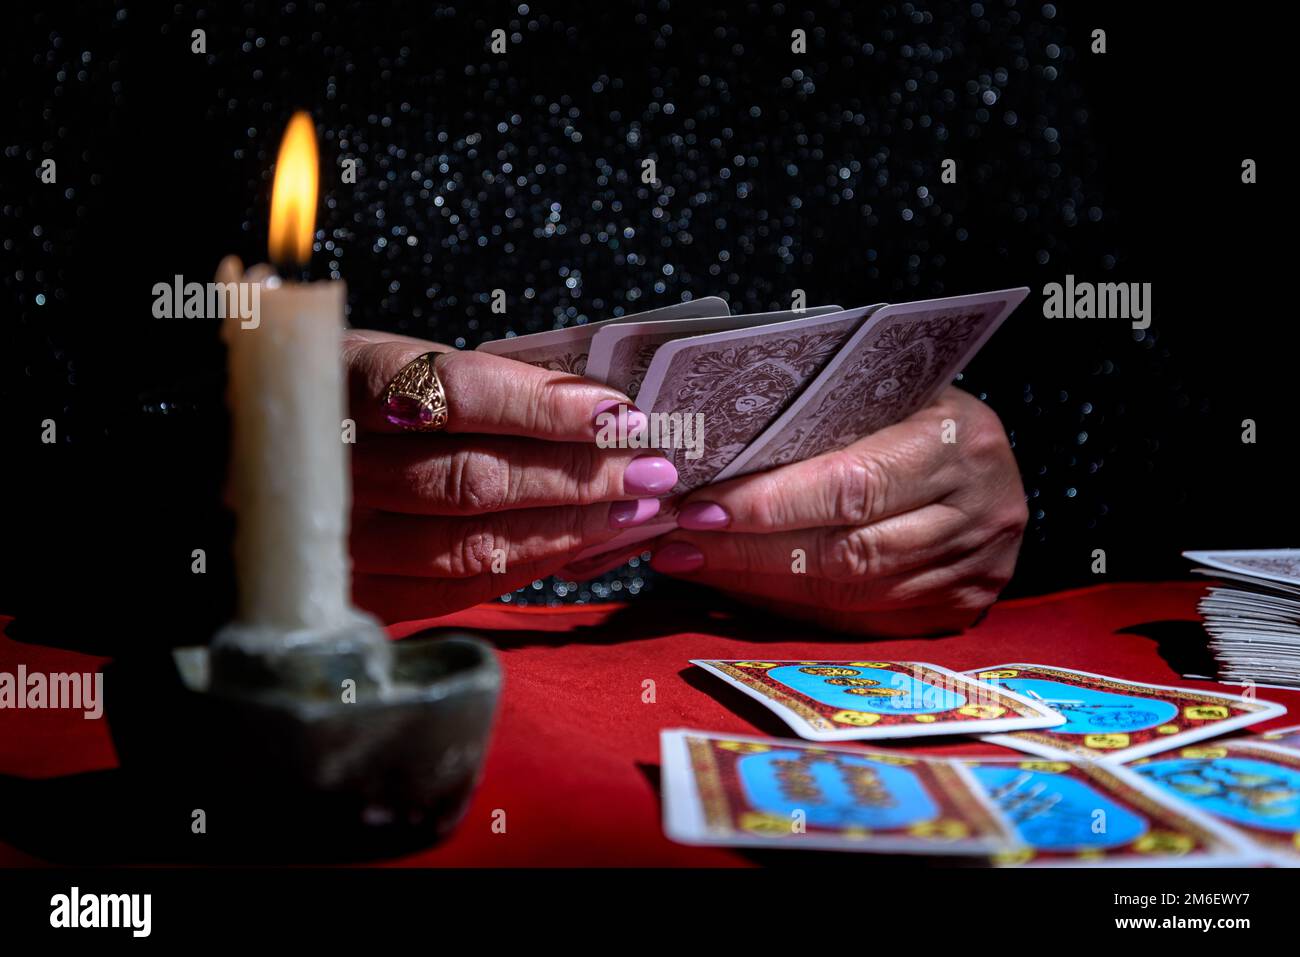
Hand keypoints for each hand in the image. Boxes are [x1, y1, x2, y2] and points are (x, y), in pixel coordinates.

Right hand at [343, 330, 674, 621]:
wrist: (257, 458)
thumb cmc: (349, 397)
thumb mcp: (393, 359)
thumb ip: (476, 383)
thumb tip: (596, 408)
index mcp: (339, 381)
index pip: (457, 395)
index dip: (545, 406)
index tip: (618, 410)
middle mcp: (328, 468)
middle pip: (474, 479)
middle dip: (578, 474)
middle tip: (652, 467)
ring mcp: (338, 541)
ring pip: (472, 544)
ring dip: (569, 527)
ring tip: (634, 507)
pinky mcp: (357, 592)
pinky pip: (458, 588)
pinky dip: (532, 565)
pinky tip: (584, 545)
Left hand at [647, 387, 1027, 635]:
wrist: (987, 455)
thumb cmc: (918, 406)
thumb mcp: (884, 390)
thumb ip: (818, 417)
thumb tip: (714, 450)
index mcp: (960, 442)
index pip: (850, 485)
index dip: (770, 504)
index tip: (699, 507)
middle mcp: (981, 512)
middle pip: (846, 552)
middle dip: (748, 552)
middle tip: (676, 543)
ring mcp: (976, 570)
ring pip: (849, 595)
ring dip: (758, 584)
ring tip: (692, 563)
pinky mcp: (961, 609)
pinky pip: (861, 622)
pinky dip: (791, 607)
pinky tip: (740, 588)